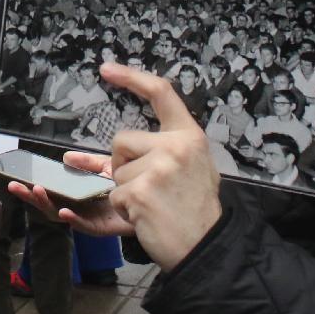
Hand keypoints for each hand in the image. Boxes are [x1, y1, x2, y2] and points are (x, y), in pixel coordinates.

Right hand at [6, 150, 133, 238]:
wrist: (154, 199)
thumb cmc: (130, 185)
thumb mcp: (106, 168)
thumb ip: (87, 163)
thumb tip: (65, 157)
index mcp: (76, 195)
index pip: (50, 191)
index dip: (32, 186)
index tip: (16, 179)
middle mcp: (78, 207)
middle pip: (48, 204)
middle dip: (30, 196)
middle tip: (15, 186)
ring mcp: (88, 219)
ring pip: (61, 214)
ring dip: (47, 204)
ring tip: (37, 192)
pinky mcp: (101, 228)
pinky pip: (84, 225)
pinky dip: (72, 219)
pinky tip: (63, 211)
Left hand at [100, 63, 222, 270]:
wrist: (207, 245)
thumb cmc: (196, 207)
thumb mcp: (191, 167)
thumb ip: (159, 150)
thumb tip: (109, 148)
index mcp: (189, 135)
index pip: (160, 93)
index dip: (131, 77)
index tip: (107, 68)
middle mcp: (174, 146)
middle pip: (122, 140)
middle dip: (124, 164)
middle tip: (151, 187)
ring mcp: (157, 168)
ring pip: (116, 171)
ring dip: (126, 190)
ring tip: (154, 204)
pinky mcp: (139, 191)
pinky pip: (114, 195)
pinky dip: (124, 209)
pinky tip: (147, 216)